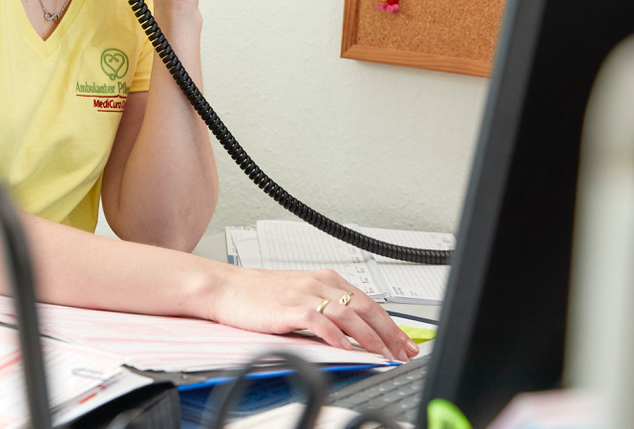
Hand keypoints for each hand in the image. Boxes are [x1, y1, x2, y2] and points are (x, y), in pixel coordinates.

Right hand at [209, 266, 419, 361]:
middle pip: (364, 308)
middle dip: (388, 333)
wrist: (227, 288)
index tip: (406, 342)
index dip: (391, 324)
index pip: (368, 302)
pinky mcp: (289, 308)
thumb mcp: (301, 295)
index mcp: (325, 278)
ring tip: (382, 354)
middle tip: (402, 352)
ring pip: (348, 315)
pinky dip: (336, 336)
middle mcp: (319, 283)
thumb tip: (355, 331)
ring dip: (369, 337)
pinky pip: (319, 322)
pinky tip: (346, 349)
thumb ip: (327, 308)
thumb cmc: (260, 294)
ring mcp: (305, 294)